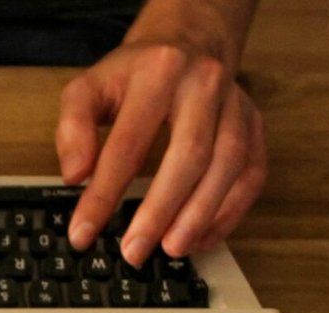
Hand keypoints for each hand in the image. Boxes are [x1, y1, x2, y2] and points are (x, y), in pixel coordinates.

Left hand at [56, 0, 264, 263]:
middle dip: (160, 211)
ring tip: (171, 250)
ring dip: (200, 216)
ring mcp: (235, 106)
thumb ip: (73, 128)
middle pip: (188, 156)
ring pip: (228, 167)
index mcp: (157, 73)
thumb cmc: (134, 75)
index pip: (127, 143)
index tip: (84, 232)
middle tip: (134, 251)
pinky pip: (251, 175)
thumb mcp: (89, 88)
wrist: (187, 44)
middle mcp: (203, 85)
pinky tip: (201, 237)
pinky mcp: (255, 126)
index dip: (104, 193)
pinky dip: (229, 212)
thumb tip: (76, 176)